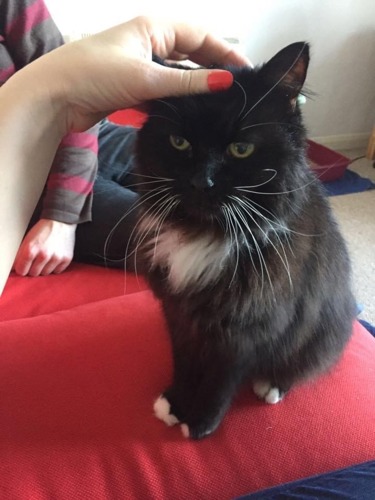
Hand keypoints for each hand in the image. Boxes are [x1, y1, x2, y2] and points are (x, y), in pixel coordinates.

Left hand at [13, 219, 76, 276]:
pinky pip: (57, 271)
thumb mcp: (27, 240)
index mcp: (31, 249)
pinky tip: (54, 258)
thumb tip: (15, 268)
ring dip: (44, 268)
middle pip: (34, 274)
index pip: (22, 270)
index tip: (24, 265)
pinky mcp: (66, 259)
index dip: (22, 268)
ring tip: (46, 257)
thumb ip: (20, 255)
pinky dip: (55, 267)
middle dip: (33, 268)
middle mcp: (44, 255)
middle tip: (36, 260)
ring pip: (46, 273)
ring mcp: (56, 258)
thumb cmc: (43, 230)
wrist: (61, 222)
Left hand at [20, 16, 250, 131]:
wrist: (54, 98)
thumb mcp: (146, 77)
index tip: (245, 71)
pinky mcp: (133, 86)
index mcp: (153, 27)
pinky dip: (177, 99)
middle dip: (213, 69)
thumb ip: (186, 82)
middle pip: (190, 53)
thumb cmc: (94, 74)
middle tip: (234, 90)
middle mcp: (149, 42)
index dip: (224, 51)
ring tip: (217, 104)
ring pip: (177, 73)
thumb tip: (225, 82)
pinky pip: (164, 90)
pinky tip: (189, 112)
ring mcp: (140, 65)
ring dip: (194, 87)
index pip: (199, 35)